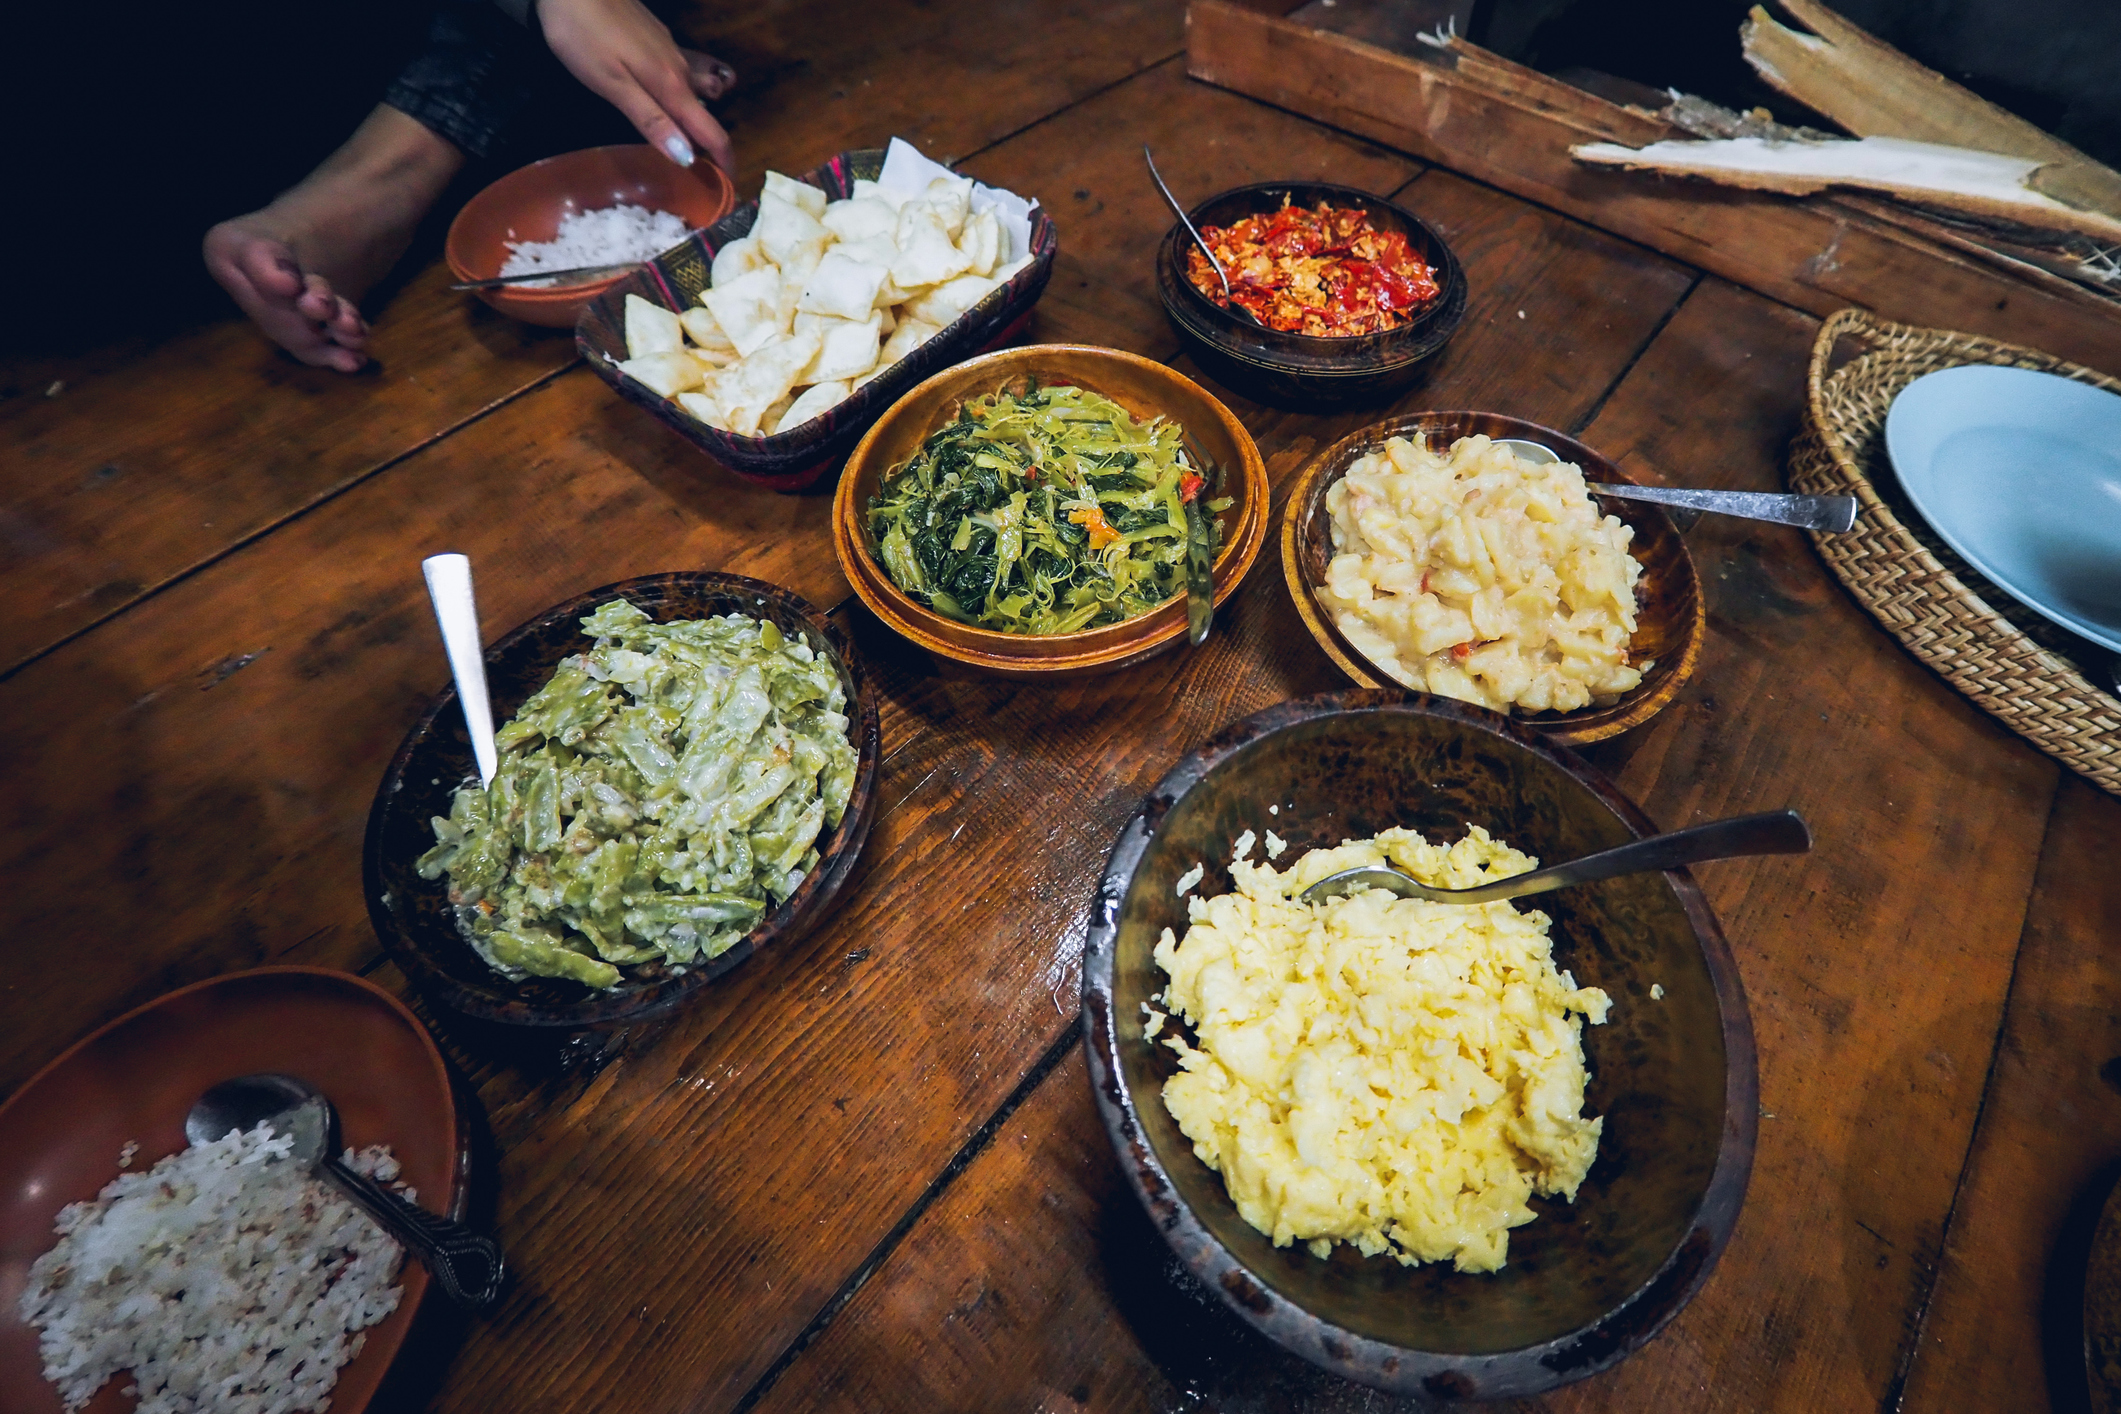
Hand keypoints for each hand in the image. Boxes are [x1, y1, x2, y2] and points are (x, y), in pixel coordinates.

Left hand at [535, 0, 735, 175]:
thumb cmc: (583, 35)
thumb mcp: (612, 84)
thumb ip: (651, 120)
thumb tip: (687, 157)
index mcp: (671, 86)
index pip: (710, 131)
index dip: (723, 160)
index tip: (728, 185)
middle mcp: (678, 69)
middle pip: (704, 114)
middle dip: (708, 144)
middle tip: (701, 172)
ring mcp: (669, 50)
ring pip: (694, 91)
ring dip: (696, 118)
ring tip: (687, 139)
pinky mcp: (656, 37)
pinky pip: (680, 74)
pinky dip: (681, 95)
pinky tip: (666, 99)